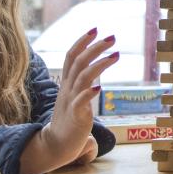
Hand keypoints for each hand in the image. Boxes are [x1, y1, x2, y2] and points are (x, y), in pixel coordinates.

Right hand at [20, 29, 117, 173]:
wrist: (56, 144)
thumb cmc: (68, 119)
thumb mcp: (73, 96)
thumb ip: (81, 82)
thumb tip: (97, 71)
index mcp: (66, 83)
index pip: (71, 56)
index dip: (82, 42)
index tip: (95, 29)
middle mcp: (68, 89)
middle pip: (78, 62)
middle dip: (95, 47)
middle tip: (112, 37)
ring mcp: (71, 101)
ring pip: (82, 77)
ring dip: (100, 64)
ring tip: (116, 55)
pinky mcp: (76, 116)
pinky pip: (80, 102)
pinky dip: (89, 93)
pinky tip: (100, 87)